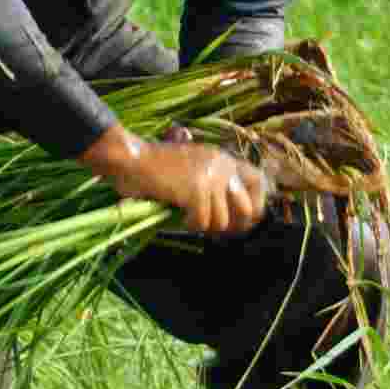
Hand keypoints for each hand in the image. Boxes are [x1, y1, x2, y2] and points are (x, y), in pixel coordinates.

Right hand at [79, 124, 267, 236]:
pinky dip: (190, 225)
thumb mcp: (194, 167)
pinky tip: (180, 218)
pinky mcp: (196, 191)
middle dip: (235, 225)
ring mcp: (211, 178)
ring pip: (222, 221)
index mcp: (223, 158)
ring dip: (205, 227)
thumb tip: (235, 218)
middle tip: (216, 230)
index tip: (245, 219)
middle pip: (248, 208)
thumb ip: (214, 183)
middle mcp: (222, 166)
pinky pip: (202, 223)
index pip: (258, 180)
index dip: (256, 203)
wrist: (132, 159)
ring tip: (189, 219)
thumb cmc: (156, 168)